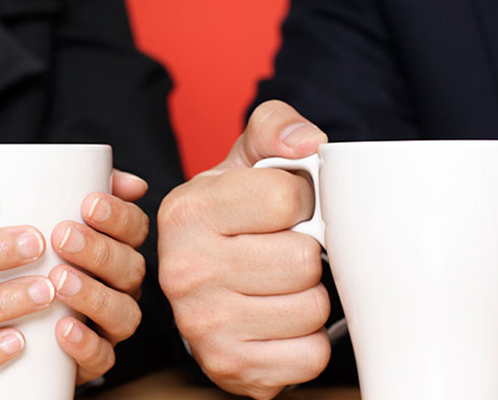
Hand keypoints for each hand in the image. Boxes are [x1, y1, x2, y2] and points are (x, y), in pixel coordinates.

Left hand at [48, 170, 148, 383]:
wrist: (4, 318)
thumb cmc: (35, 256)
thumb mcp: (49, 214)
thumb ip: (82, 187)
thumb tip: (126, 177)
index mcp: (118, 248)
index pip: (134, 228)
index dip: (118, 216)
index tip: (89, 203)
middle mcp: (122, 286)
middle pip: (130, 268)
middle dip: (99, 251)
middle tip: (62, 237)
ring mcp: (110, 324)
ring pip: (123, 313)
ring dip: (94, 295)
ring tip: (60, 281)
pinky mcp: (92, 359)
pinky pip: (102, 357)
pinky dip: (86, 344)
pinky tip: (63, 328)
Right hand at [158, 101, 330, 398]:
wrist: (205, 289)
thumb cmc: (233, 220)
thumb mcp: (245, 162)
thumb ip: (275, 128)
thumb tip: (309, 145)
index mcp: (187, 211)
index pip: (288, 198)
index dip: (303, 201)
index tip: (285, 210)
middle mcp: (185, 270)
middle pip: (303, 259)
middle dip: (305, 252)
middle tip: (281, 251)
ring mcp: (203, 325)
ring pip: (312, 308)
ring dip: (309, 297)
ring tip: (280, 286)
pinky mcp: (229, 366)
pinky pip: (311, 356)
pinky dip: (307, 340)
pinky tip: (281, 322)